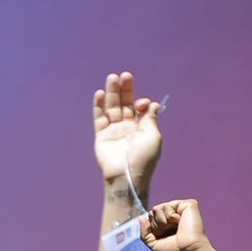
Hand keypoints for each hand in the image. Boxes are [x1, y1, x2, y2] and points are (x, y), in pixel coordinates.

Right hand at [92, 71, 161, 188]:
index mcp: (141, 127)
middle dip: (124, 90)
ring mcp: (113, 131)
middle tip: (123, 75)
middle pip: (124, 103)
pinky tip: (99, 94)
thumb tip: (152, 104)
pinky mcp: (101, 136)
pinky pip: (99, 119)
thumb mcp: (153, 136)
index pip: (139, 108)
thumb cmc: (144, 158)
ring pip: (111, 108)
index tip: (142, 104)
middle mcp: (127, 127)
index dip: (141, 102)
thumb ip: (150, 119)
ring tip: (111, 78)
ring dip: (111, 93)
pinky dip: (98, 107)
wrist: (127, 175)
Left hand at [140, 198, 210, 250]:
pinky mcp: (188, 204)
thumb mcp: (153, 244)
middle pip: (153, 211)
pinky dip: (169, 216)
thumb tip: (141, 218)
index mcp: (168, 222)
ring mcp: (181, 208)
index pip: (151, 217)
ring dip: (163, 222)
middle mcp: (174, 214)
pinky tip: (179, 221)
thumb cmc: (175, 250)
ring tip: (175, 227)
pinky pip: (167, 205)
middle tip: (170, 232)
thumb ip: (144, 232)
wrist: (189, 250)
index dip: (153, 228)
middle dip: (157, 225)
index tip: (164, 235)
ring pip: (158, 208)